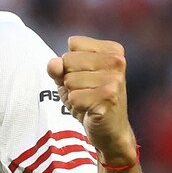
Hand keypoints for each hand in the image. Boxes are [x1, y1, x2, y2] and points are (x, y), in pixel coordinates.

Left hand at [47, 36, 136, 161]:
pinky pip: (73, 97)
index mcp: (113, 50)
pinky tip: (90, 109)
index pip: (73, 43)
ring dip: (73, 94)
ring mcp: (114, 79)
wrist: (110, 129)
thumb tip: (54, 63)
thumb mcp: (70, 78)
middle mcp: (117, 61)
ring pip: (69, 80)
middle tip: (85, 90)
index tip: (85, 75)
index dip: (70, 62)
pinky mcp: (108, 97)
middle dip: (69, 78)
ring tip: (88, 100)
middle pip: (68, 60)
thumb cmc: (90, 99)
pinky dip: (76, 105)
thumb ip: (58, 67)